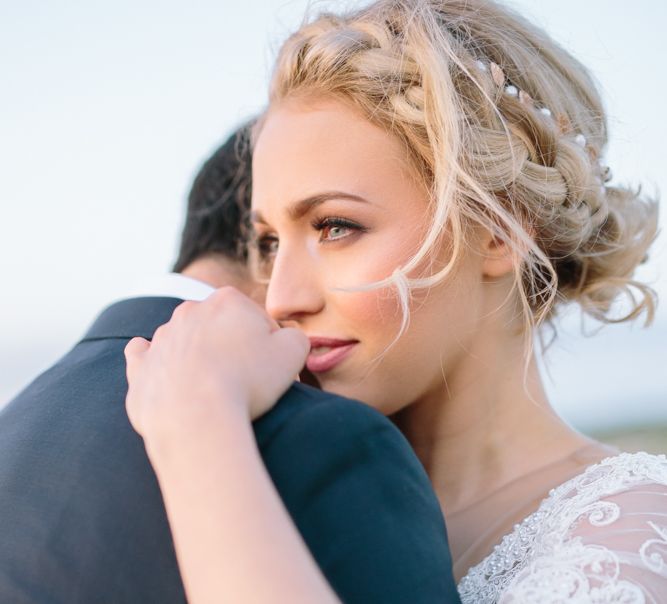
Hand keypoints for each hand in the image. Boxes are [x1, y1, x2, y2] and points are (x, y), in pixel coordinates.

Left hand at [124, 287, 308, 446]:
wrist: (196, 417)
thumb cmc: (248, 382)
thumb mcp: (294, 352)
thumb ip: (295, 337)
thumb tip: (285, 340)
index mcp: (227, 300)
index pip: (257, 320)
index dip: (269, 346)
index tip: (271, 369)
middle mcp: (190, 310)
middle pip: (220, 328)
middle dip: (232, 348)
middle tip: (246, 380)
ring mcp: (161, 338)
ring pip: (185, 342)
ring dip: (199, 359)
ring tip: (214, 390)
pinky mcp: (140, 367)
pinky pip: (144, 356)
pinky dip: (154, 362)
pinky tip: (164, 371)